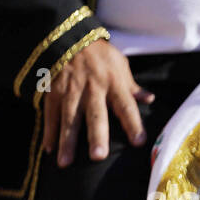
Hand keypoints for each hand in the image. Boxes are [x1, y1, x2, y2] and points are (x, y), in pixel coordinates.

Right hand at [42, 37, 152, 166]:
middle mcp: (93, 88)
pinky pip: (51, 113)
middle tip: (98, 156)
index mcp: (114, 83)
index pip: (126, 106)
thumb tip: (150, 99)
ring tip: (65, 163)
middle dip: (97, 135)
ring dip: (67, 141)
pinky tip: (49, 149)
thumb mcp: (120, 64)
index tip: (139, 142)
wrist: (67, 36)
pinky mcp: (52, 91)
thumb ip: (132, 86)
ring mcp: (71, 90)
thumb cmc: (99, 54)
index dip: (133, 124)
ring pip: (69, 118)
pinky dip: (49, 131)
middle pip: (96, 115)